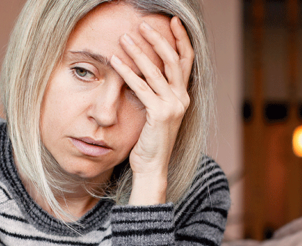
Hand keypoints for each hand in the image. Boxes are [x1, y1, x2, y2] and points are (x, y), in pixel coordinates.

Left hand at [110, 17, 193, 203]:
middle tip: (143, 24)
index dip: (181, 39)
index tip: (172, 22)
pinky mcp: (160, 114)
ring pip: (156, 71)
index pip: (186, 61)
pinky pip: (141, 87)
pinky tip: (116, 62)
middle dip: (158, 39)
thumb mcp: (155, 113)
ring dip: (139, 52)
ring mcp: (173, 106)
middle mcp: (182, 99)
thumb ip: (154, 94)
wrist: (152, 167)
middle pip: (173, 60)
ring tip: (124, 38)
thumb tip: (141, 73)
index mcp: (183, 97)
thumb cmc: (150, 142)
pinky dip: (127, 72)